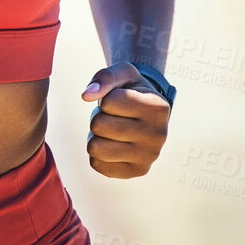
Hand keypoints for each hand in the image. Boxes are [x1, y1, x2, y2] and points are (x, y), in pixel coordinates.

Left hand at [79, 62, 170, 178]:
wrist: (147, 114)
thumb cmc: (132, 90)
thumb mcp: (123, 73)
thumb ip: (104, 77)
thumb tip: (86, 96)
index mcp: (158, 107)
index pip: (108, 102)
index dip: (106, 98)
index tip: (121, 100)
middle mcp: (158, 135)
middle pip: (98, 126)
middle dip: (99, 117)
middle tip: (115, 117)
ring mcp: (149, 157)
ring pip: (95, 148)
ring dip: (97, 136)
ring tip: (113, 130)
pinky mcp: (137, 171)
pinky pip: (97, 164)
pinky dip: (99, 153)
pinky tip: (115, 145)